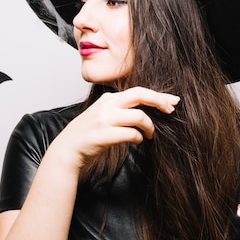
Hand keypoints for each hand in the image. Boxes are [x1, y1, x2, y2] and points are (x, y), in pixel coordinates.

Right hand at [54, 86, 179, 167]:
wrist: (68, 149)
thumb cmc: (88, 134)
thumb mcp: (102, 114)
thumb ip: (119, 109)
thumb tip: (146, 110)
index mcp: (108, 99)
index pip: (138, 91)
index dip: (158, 96)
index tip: (171, 101)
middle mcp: (107, 105)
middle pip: (141, 95)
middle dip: (159, 101)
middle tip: (170, 110)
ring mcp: (105, 119)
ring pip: (139, 117)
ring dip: (149, 127)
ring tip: (150, 134)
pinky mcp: (105, 134)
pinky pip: (132, 134)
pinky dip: (139, 138)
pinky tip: (138, 141)